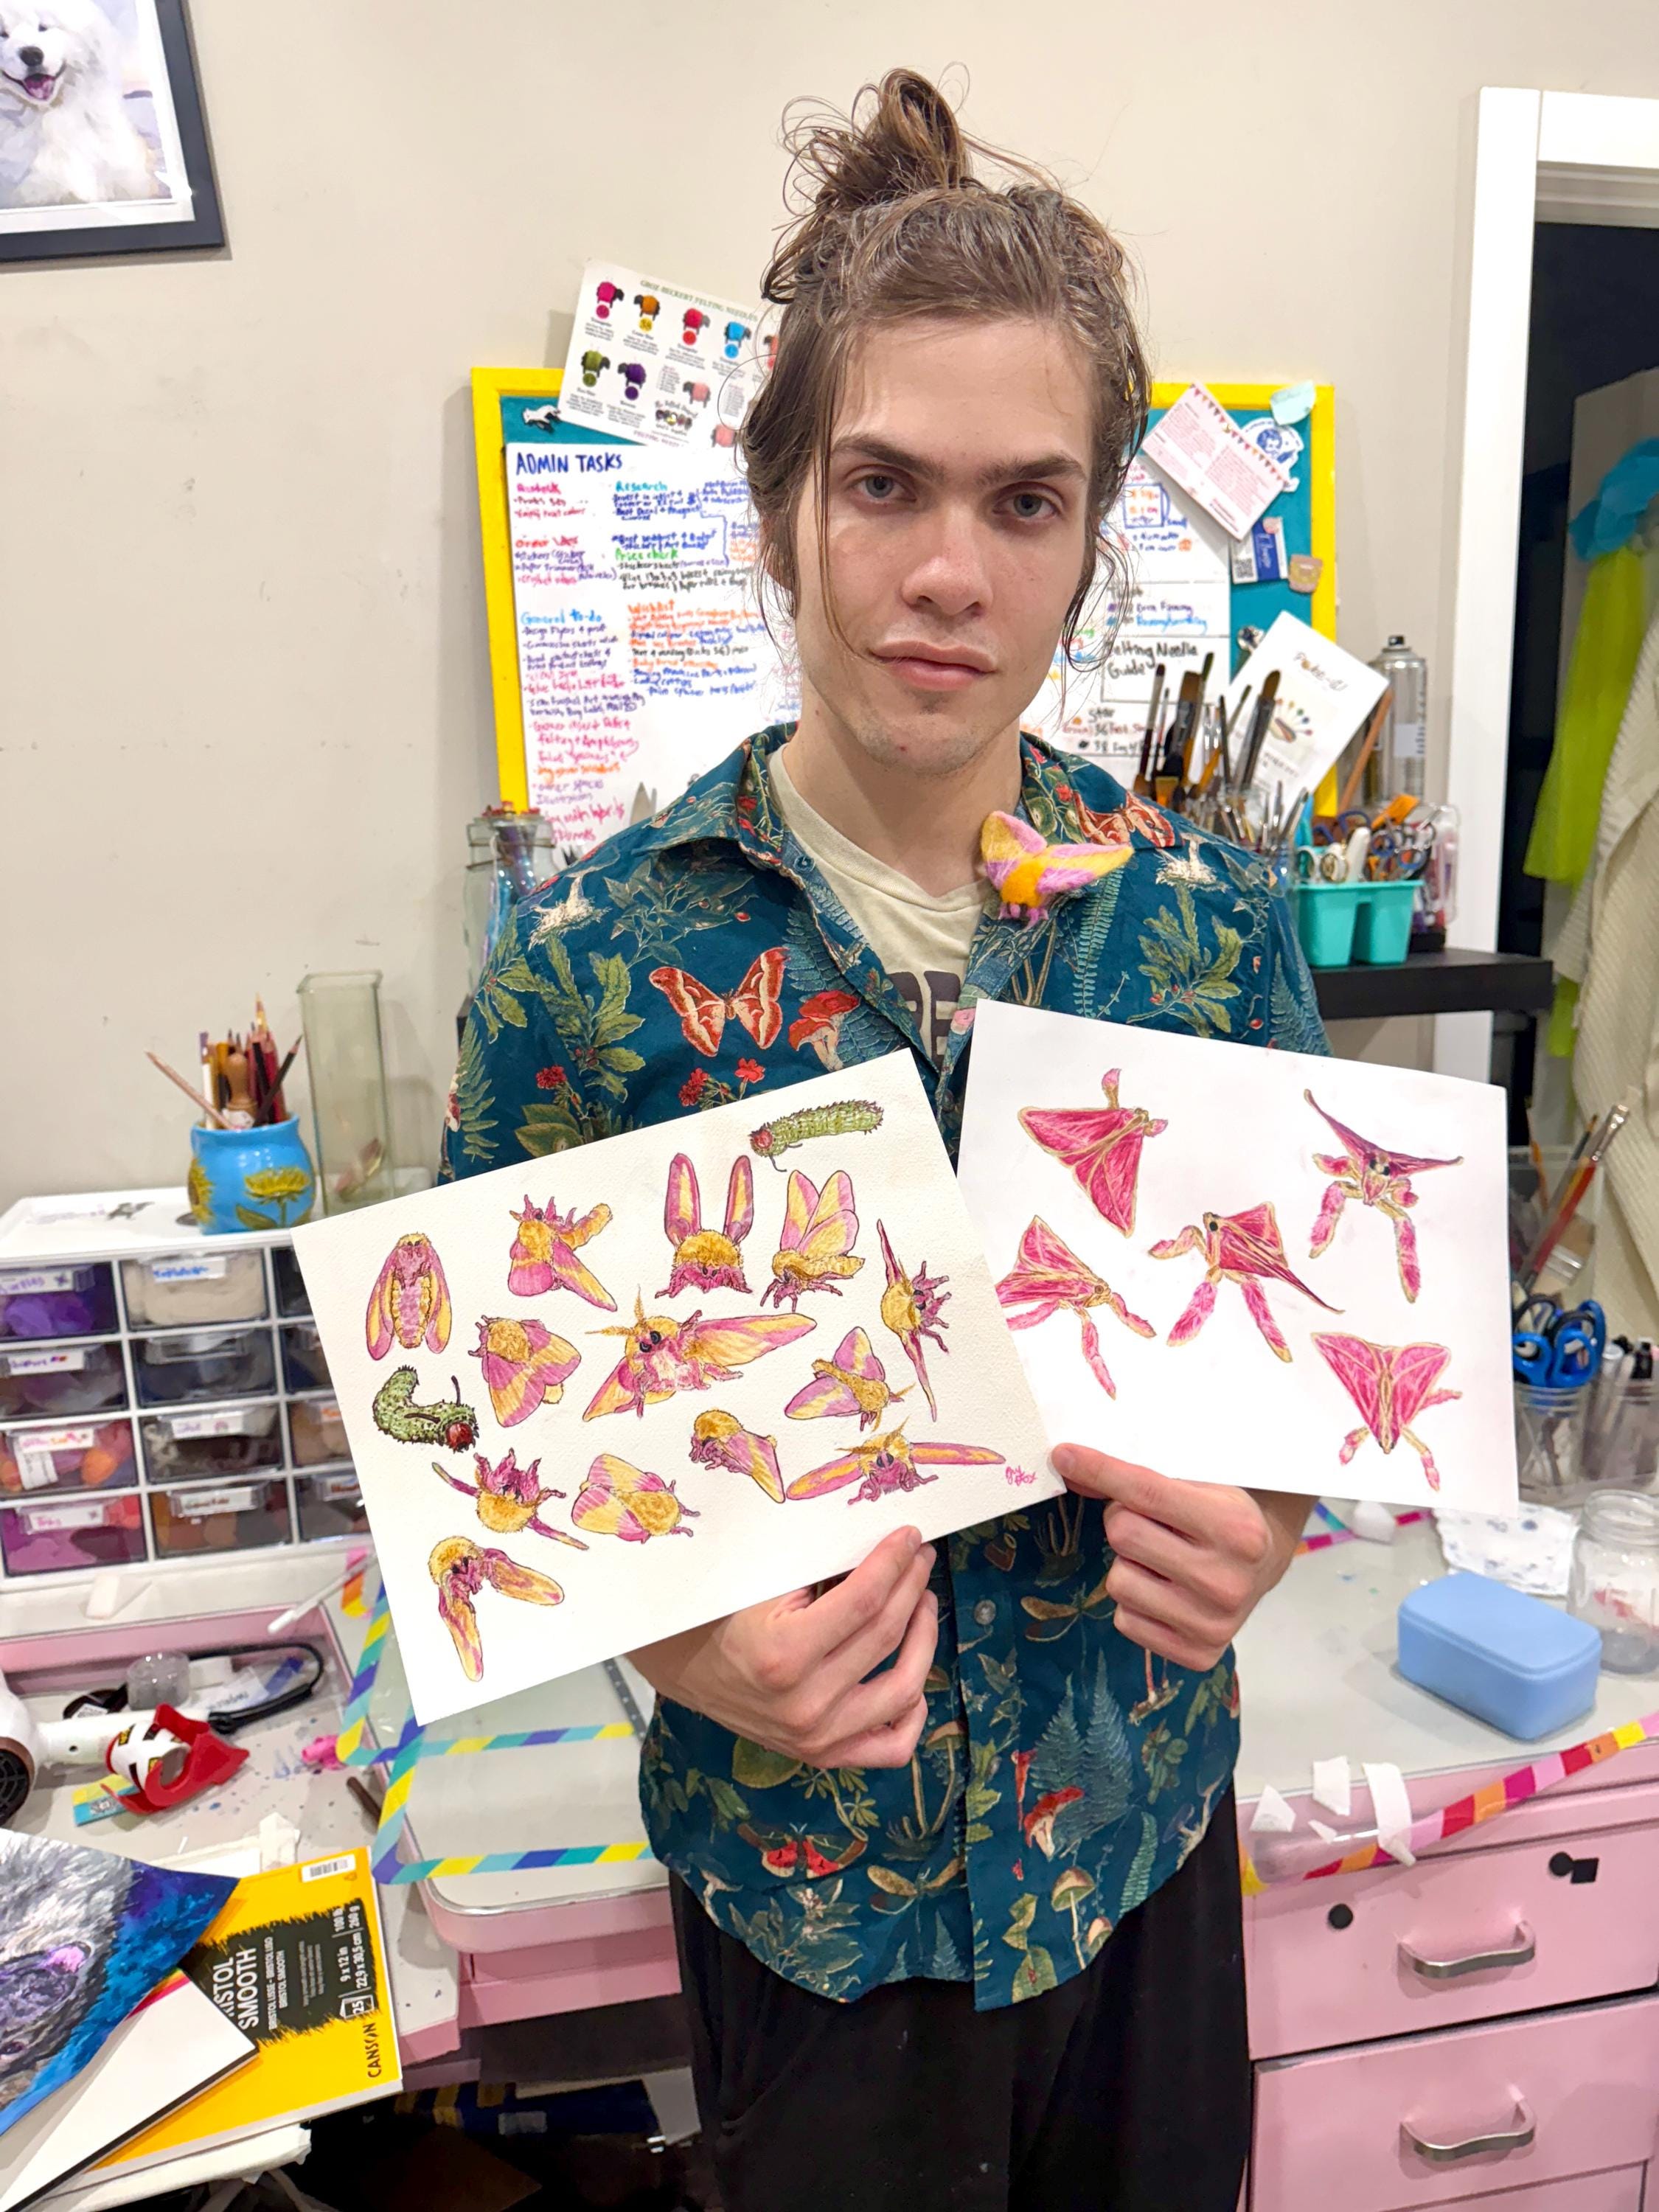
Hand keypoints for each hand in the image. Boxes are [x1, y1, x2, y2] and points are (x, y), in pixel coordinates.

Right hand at [629, 1526, 938, 1770]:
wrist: (685, 1665)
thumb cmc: (723, 1612)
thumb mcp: (764, 1582)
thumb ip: (823, 1569)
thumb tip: (883, 1548)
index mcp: (785, 1655)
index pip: (864, 1600)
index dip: (894, 1561)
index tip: (909, 1536)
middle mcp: (806, 1705)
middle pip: (884, 1634)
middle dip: (911, 1585)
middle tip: (919, 1558)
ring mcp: (817, 1738)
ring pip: (903, 1689)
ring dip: (923, 1638)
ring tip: (921, 1602)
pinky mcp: (823, 1755)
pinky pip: (889, 1748)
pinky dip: (912, 1714)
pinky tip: (914, 1678)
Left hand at [1051, 1445, 1303, 1671]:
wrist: (1263, 1566)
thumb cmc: (1225, 1516)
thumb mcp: (1196, 1485)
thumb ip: (1136, 1478)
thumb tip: (1069, 1466)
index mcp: (1235, 1529)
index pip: (1146, 1491)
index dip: (1100, 1470)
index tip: (1065, 1456)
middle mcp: (1227, 1581)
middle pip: (1122, 1534)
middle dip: (1123, 1520)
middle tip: (1149, 1522)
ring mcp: (1213, 1624)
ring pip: (1118, 1581)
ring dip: (1127, 1564)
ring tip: (1159, 1559)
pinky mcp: (1199, 1654)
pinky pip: (1125, 1621)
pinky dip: (1134, 1601)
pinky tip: (1163, 1589)